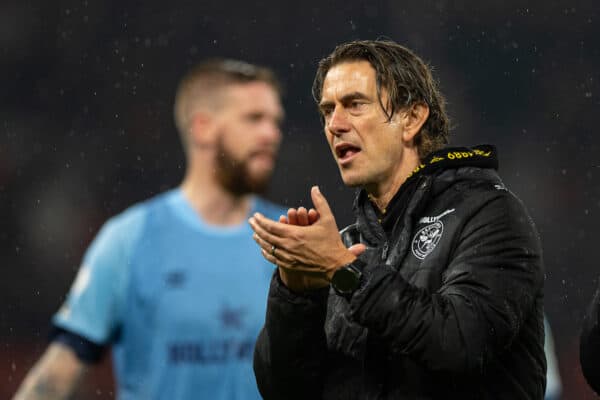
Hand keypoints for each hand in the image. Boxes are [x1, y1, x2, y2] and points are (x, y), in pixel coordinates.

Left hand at [249, 186, 365, 291]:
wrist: (336, 265)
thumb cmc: (332, 241)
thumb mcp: (328, 219)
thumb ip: (320, 202)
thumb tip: (315, 188)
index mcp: (295, 234)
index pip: (271, 226)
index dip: (261, 220)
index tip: (255, 215)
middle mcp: (288, 246)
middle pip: (266, 236)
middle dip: (256, 228)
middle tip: (250, 221)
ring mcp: (288, 257)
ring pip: (268, 247)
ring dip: (260, 239)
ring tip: (254, 234)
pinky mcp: (290, 265)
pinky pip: (273, 258)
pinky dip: (266, 252)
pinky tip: (263, 249)